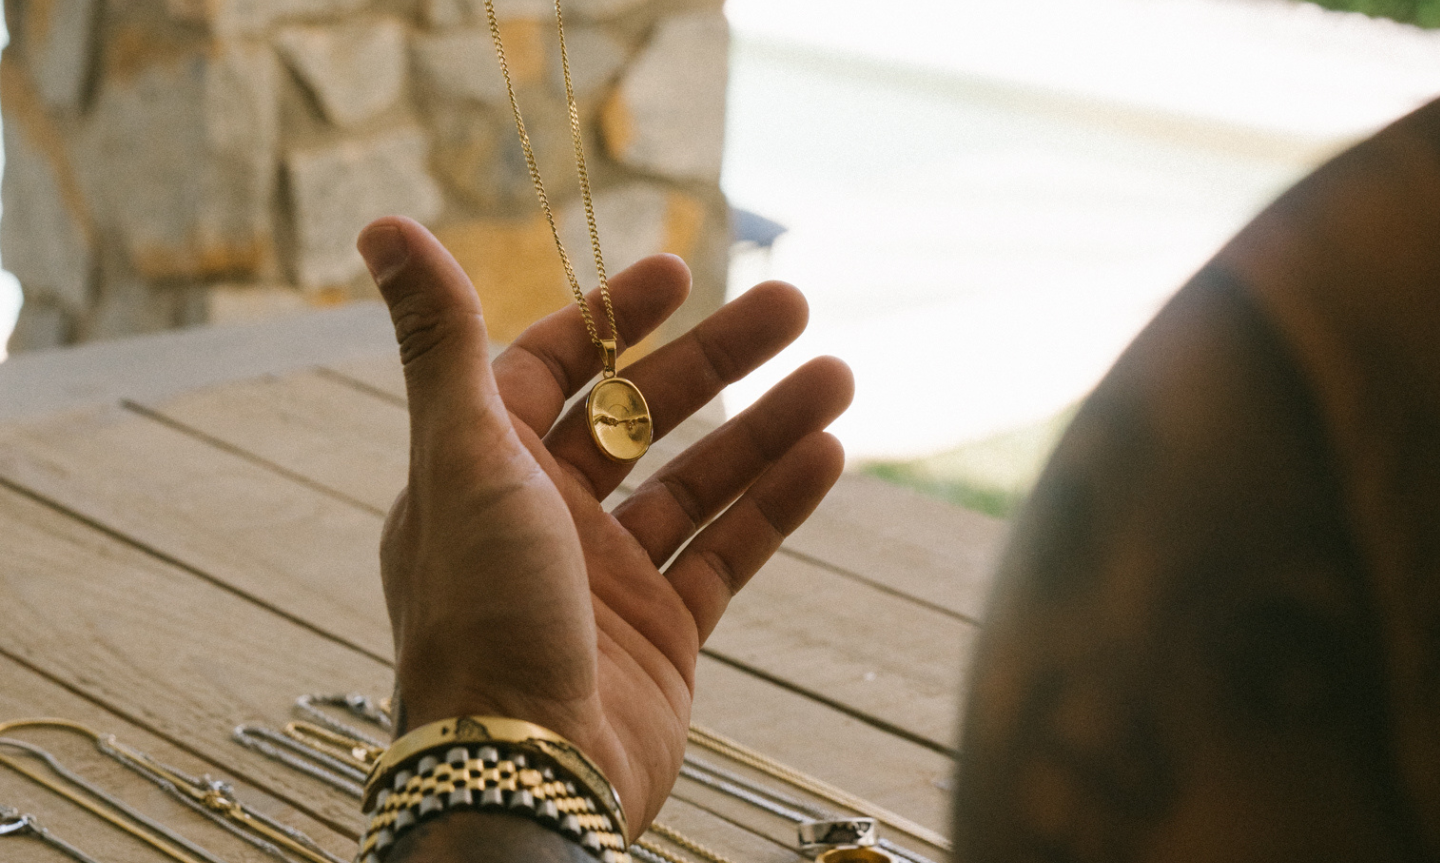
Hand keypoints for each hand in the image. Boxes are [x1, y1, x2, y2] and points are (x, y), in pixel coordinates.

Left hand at [357, 216, 853, 835]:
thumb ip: (440, 341)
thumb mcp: (461, 456)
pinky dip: (775, 506)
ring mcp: (609, 579)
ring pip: (699, 482)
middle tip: (793, 306)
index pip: (552, 368)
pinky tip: (825, 456)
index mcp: (486, 472)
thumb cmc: (479, 613)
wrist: (528, 769)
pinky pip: (728, 552)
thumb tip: (384, 224)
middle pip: (644, 417)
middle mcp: (546, 519)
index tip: (680, 272)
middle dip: (718, 360)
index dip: (612, 316)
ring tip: (835, 375)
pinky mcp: (664, 634)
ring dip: (766, 427)